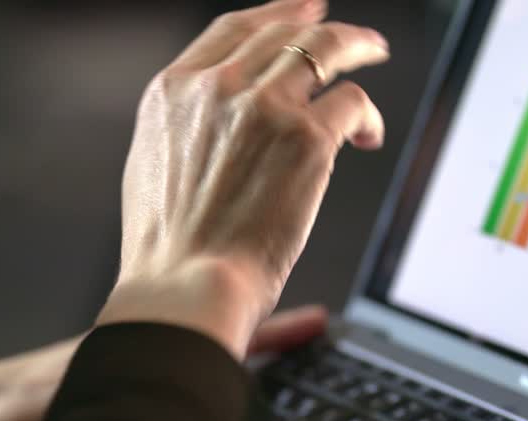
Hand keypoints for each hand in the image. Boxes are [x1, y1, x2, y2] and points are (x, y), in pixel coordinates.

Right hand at [100, 0, 386, 357]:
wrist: (184, 286)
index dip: (275, 14)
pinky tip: (369, 134)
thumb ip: (186, 131)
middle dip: (324, 26)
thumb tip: (218, 128)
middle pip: (284, 32)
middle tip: (351, 37)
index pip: (233, 30)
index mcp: (173, 93)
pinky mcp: (307, 138)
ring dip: (358, 47)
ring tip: (374, 53)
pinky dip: (368, 115)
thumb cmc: (169, 253)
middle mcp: (217, 88)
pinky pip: (352, 102)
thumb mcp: (152, 169)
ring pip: (326, 49)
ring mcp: (263, 107)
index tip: (301, 12)